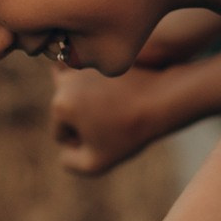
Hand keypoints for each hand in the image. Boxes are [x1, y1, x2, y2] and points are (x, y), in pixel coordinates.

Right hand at [49, 66, 171, 174]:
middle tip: (111, 123)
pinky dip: (86, 78)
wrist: (161, 99)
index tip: (105, 140)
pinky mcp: (95, 56)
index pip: (61, 134)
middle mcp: (65, 80)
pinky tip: (104, 86)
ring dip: (81, 99)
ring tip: (109, 106)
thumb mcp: (97, 164)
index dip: (82, 143)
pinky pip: (81, 70)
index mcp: (59, 106)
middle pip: (64, 111)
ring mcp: (81, 65)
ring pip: (70, 90)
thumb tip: (64, 150)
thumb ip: (70, 163)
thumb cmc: (130, 133)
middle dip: (82, 121)